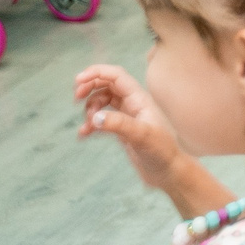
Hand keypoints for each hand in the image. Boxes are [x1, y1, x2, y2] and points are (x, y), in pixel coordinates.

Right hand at [75, 64, 191, 193]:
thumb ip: (119, 125)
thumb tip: (94, 117)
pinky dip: (90, 124)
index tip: (77, 81)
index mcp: (140, 99)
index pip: (116, 76)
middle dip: (89, 87)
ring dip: (89, 108)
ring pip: (102, 102)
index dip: (97, 72)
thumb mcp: (141, 136)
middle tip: (76, 99)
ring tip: (88, 124)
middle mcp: (133, 104)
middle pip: (107, 85)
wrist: (168, 172)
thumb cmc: (161, 152)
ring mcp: (127, 117)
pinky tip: (83, 135)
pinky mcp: (122, 130)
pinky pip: (101, 120)